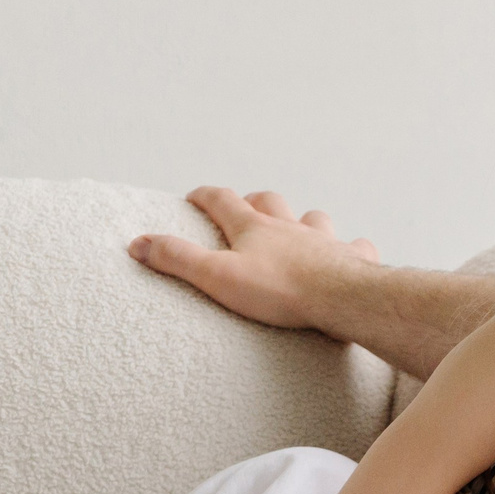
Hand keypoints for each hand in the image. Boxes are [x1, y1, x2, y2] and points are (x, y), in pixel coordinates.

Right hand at [128, 188, 377, 330]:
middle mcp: (290, 227)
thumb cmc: (279, 290)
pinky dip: (353, 248)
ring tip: (299, 228)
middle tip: (245, 205)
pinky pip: (357, 247)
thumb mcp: (216, 276)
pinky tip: (352, 253)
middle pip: (269, 202)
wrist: (340, 298)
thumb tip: (137, 243)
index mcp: (253, 228)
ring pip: (313, 218)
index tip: (193, 196)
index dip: (204, 196)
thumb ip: (177, 258)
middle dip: (253, 201)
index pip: (221, 201)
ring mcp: (324, 241)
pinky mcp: (352, 260)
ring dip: (304, 220)